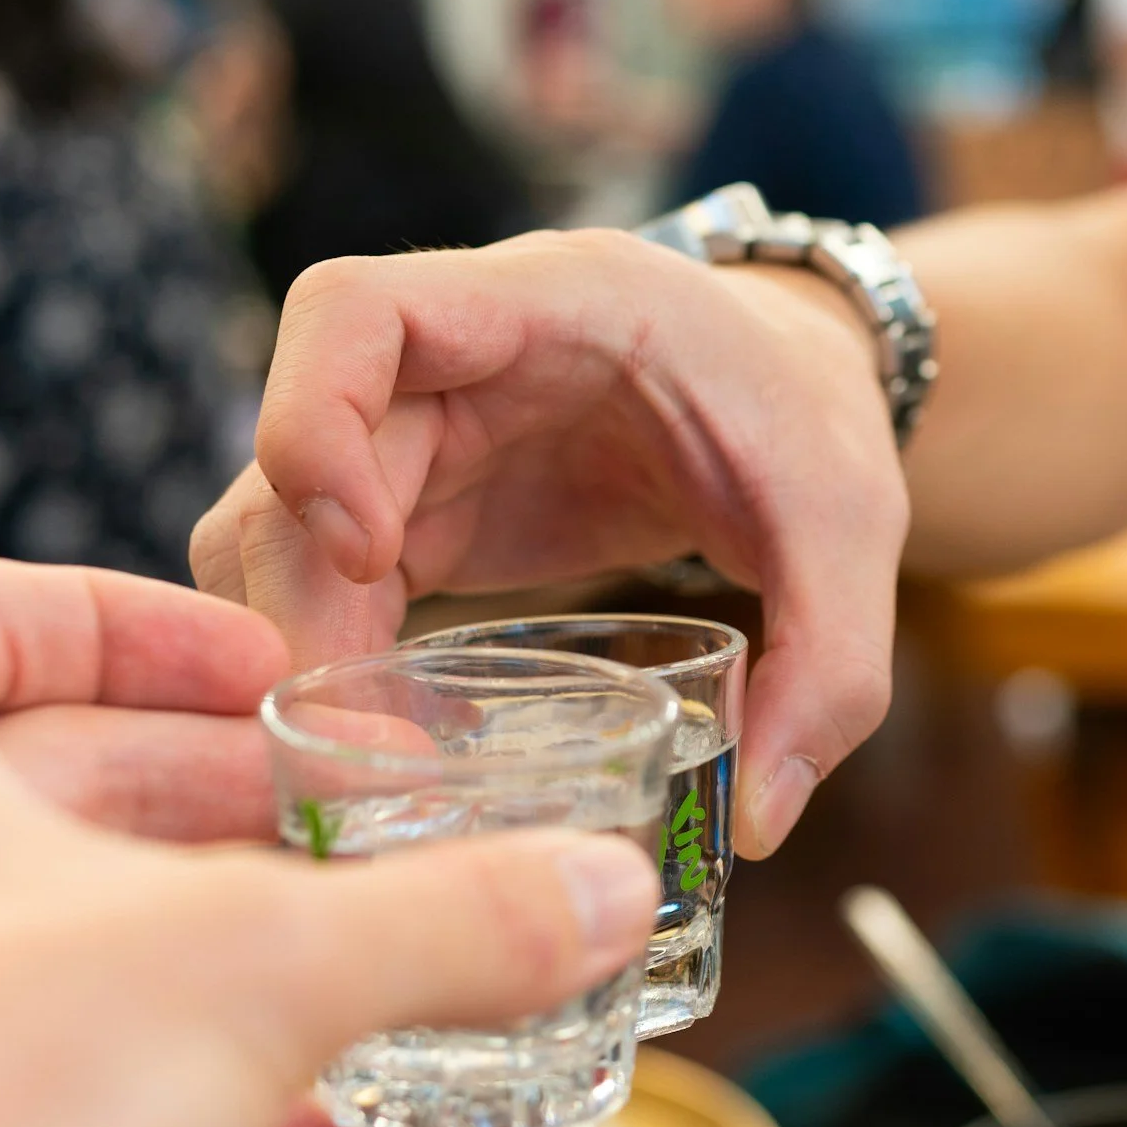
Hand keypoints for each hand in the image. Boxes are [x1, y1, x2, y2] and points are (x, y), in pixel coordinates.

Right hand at [192, 228, 909, 857]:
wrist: (796, 395)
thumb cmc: (811, 427)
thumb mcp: (853, 532)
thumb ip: (830, 669)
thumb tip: (759, 821)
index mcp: (548, 305)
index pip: (355, 310)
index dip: (314, 421)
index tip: (370, 553)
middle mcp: (453, 361)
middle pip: (287, 451)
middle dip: (297, 594)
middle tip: (357, 733)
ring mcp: (420, 437)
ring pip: (273, 522)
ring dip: (291, 638)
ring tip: (367, 752)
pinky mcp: (419, 511)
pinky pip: (318, 578)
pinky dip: (323, 660)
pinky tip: (381, 740)